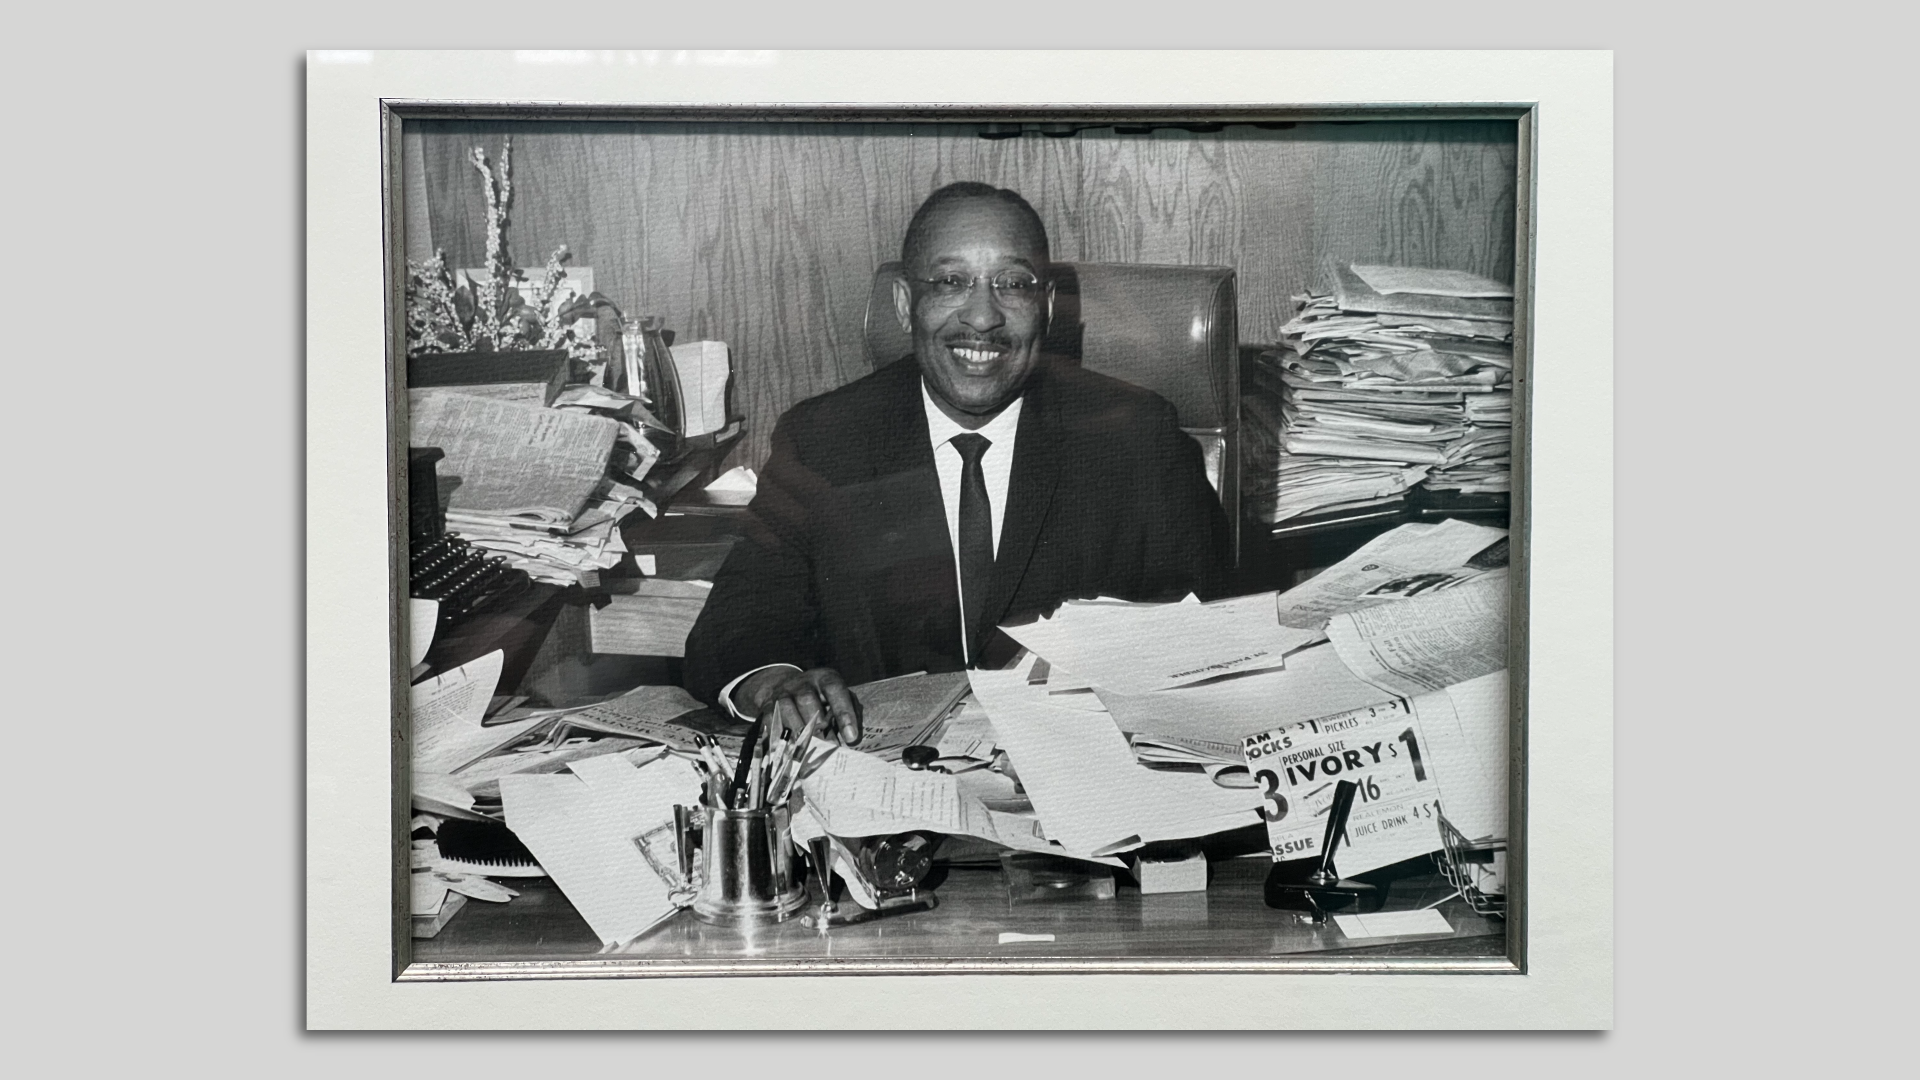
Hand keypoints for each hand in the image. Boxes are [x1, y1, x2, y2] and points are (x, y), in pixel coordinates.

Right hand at [732, 666, 862, 745]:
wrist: (787, 687)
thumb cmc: (822, 699)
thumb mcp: (837, 699)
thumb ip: (845, 715)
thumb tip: (849, 740)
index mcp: (825, 678)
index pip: (835, 690)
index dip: (844, 713)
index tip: (851, 737)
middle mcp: (803, 683)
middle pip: (807, 700)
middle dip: (818, 727)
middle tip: (826, 747)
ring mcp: (783, 693)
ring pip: (787, 709)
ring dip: (797, 732)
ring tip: (807, 750)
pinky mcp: (769, 705)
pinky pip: (771, 720)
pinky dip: (779, 736)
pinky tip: (787, 750)